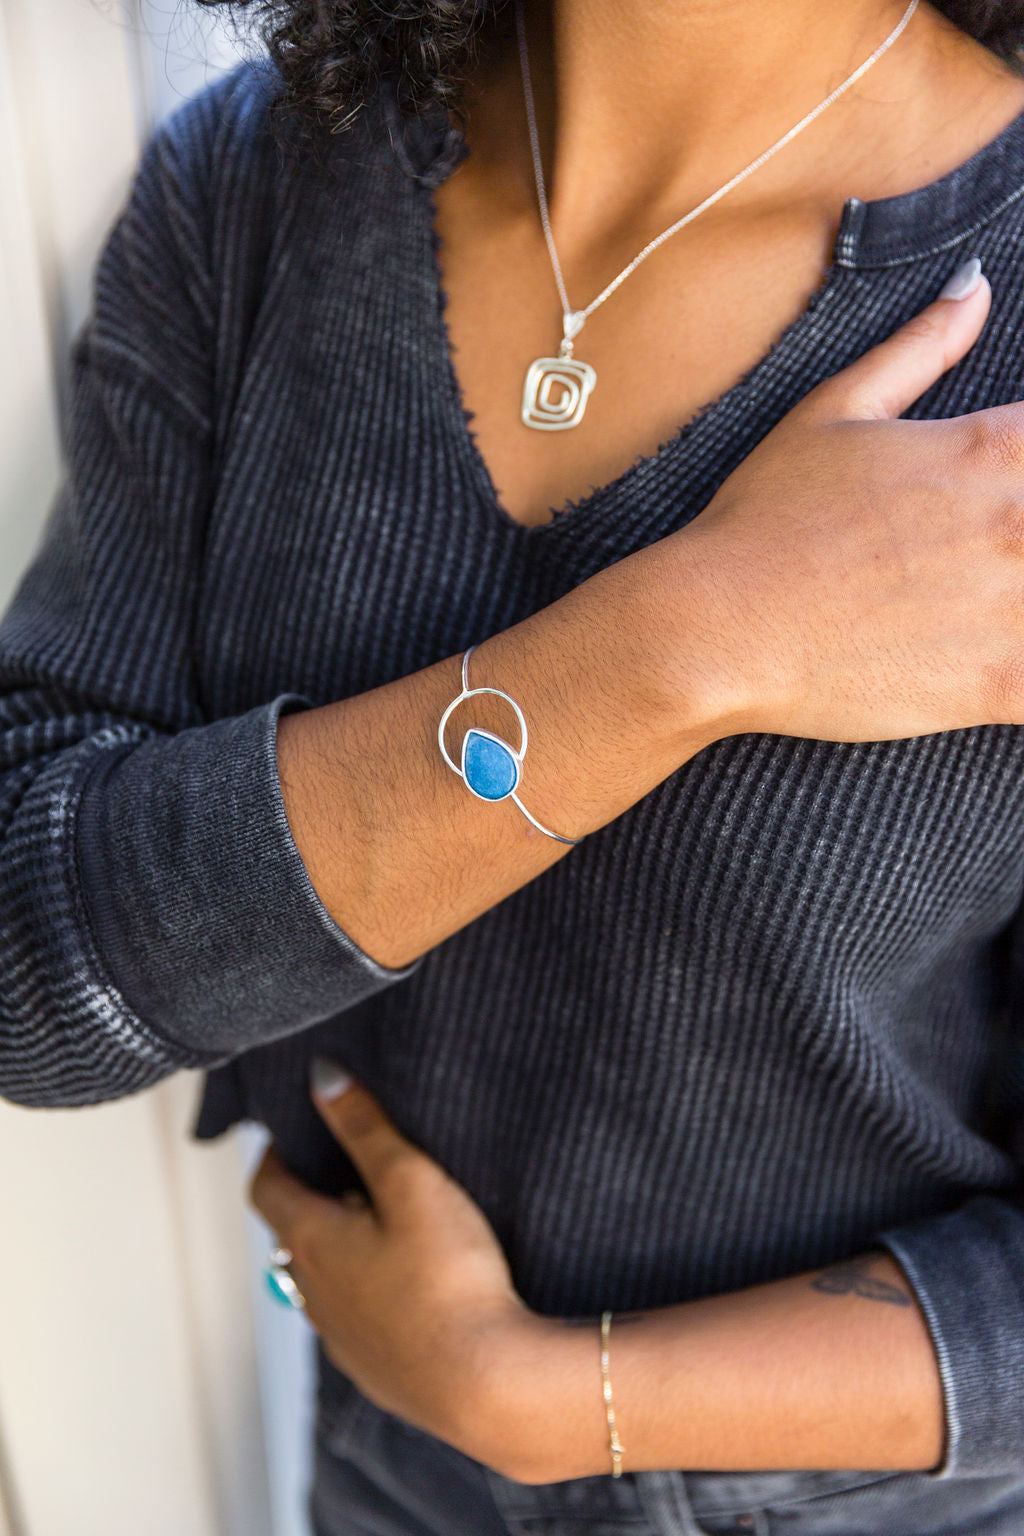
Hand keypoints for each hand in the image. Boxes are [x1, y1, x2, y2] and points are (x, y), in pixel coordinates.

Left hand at [247, 1059, 543, 1466]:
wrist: (487, 1384)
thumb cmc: (450, 1278)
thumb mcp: (411, 1181)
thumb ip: (365, 1126)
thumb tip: (322, 1078)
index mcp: (311, 1241)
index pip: (267, 1188)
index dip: (275, 1155)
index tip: (294, 1135)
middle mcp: (313, 1295)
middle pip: (294, 1234)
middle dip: (315, 1198)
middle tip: (352, 1171)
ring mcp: (343, 1340)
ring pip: (324, 1282)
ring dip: (341, 1250)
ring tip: (387, 1226)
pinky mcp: (377, 1372)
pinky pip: (357, 1321)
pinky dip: (369, 1293)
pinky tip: (412, 1287)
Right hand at [660, 263, 1023, 742]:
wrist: (717, 627)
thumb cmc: (763, 518)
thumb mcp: (834, 410)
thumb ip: (921, 346)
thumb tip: (977, 285)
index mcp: (994, 450)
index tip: (1008, 497)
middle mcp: (1019, 525)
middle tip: (992, 551)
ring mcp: (1015, 611)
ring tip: (1001, 602)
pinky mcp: (1000, 687)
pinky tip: (1008, 665)